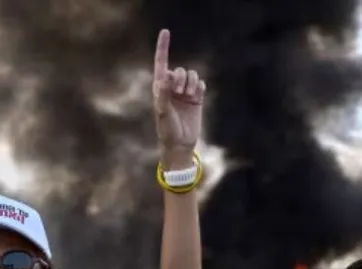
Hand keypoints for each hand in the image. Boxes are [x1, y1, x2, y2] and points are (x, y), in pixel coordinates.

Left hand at [153, 29, 205, 163]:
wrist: (181, 144)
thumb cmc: (167, 130)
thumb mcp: (163, 112)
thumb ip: (163, 94)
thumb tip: (166, 76)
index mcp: (160, 88)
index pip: (161, 64)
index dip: (163, 47)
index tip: (166, 31)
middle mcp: (172, 88)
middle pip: (181, 70)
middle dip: (182, 78)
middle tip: (180, 93)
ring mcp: (185, 93)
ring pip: (193, 75)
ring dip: (192, 83)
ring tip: (189, 96)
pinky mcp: (197, 99)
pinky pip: (201, 84)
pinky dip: (200, 88)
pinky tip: (196, 98)